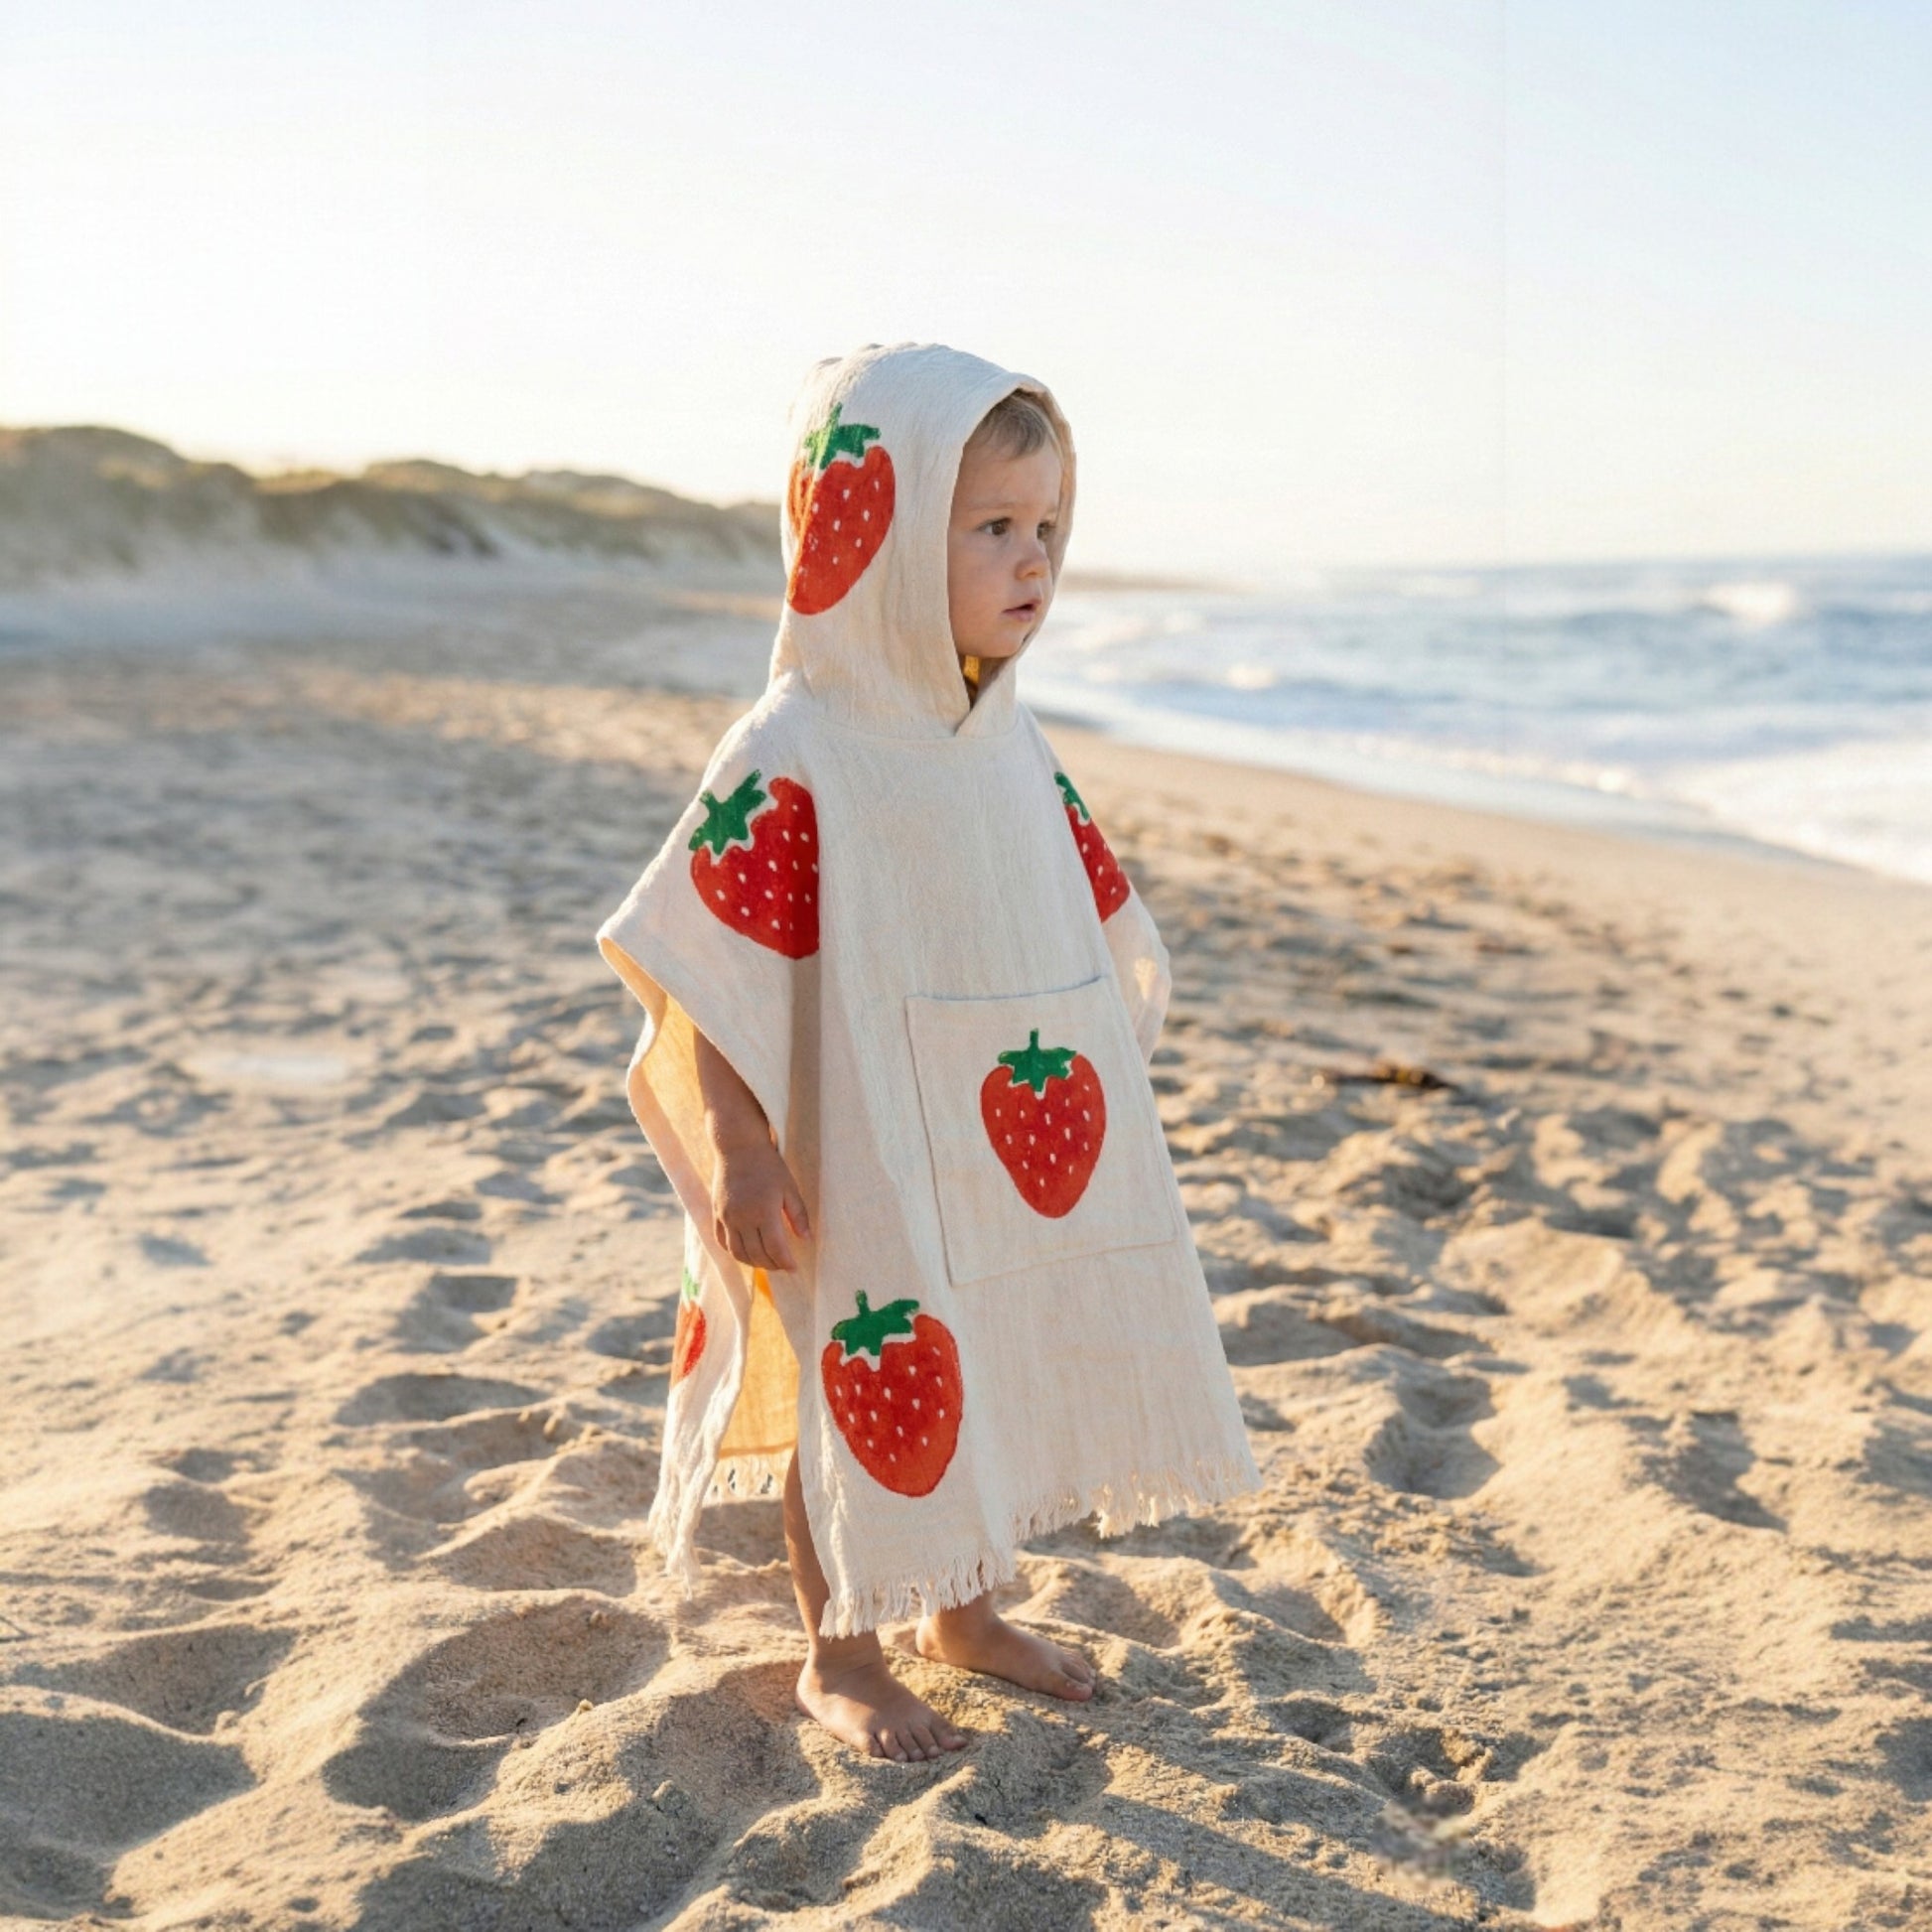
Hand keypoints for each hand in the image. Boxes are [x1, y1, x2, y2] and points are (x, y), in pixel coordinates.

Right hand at [709, 1132, 812, 1272]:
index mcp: (764, 1211)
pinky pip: (722, 1242)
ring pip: (738, 1252)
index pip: (775, 1248)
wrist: (738, 1147)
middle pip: (757, 1254)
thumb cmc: (768, 1165)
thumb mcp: (789, 1187)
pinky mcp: (716, 1214)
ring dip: (753, 1262)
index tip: (794, 1268)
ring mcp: (726, 1217)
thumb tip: (807, 1239)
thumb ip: (798, 1215)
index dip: (785, 1262)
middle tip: (783, 1266)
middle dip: (772, 1264)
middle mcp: (742, 1218)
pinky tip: (746, 1252)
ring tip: (766, 1262)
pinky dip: (734, 1252)